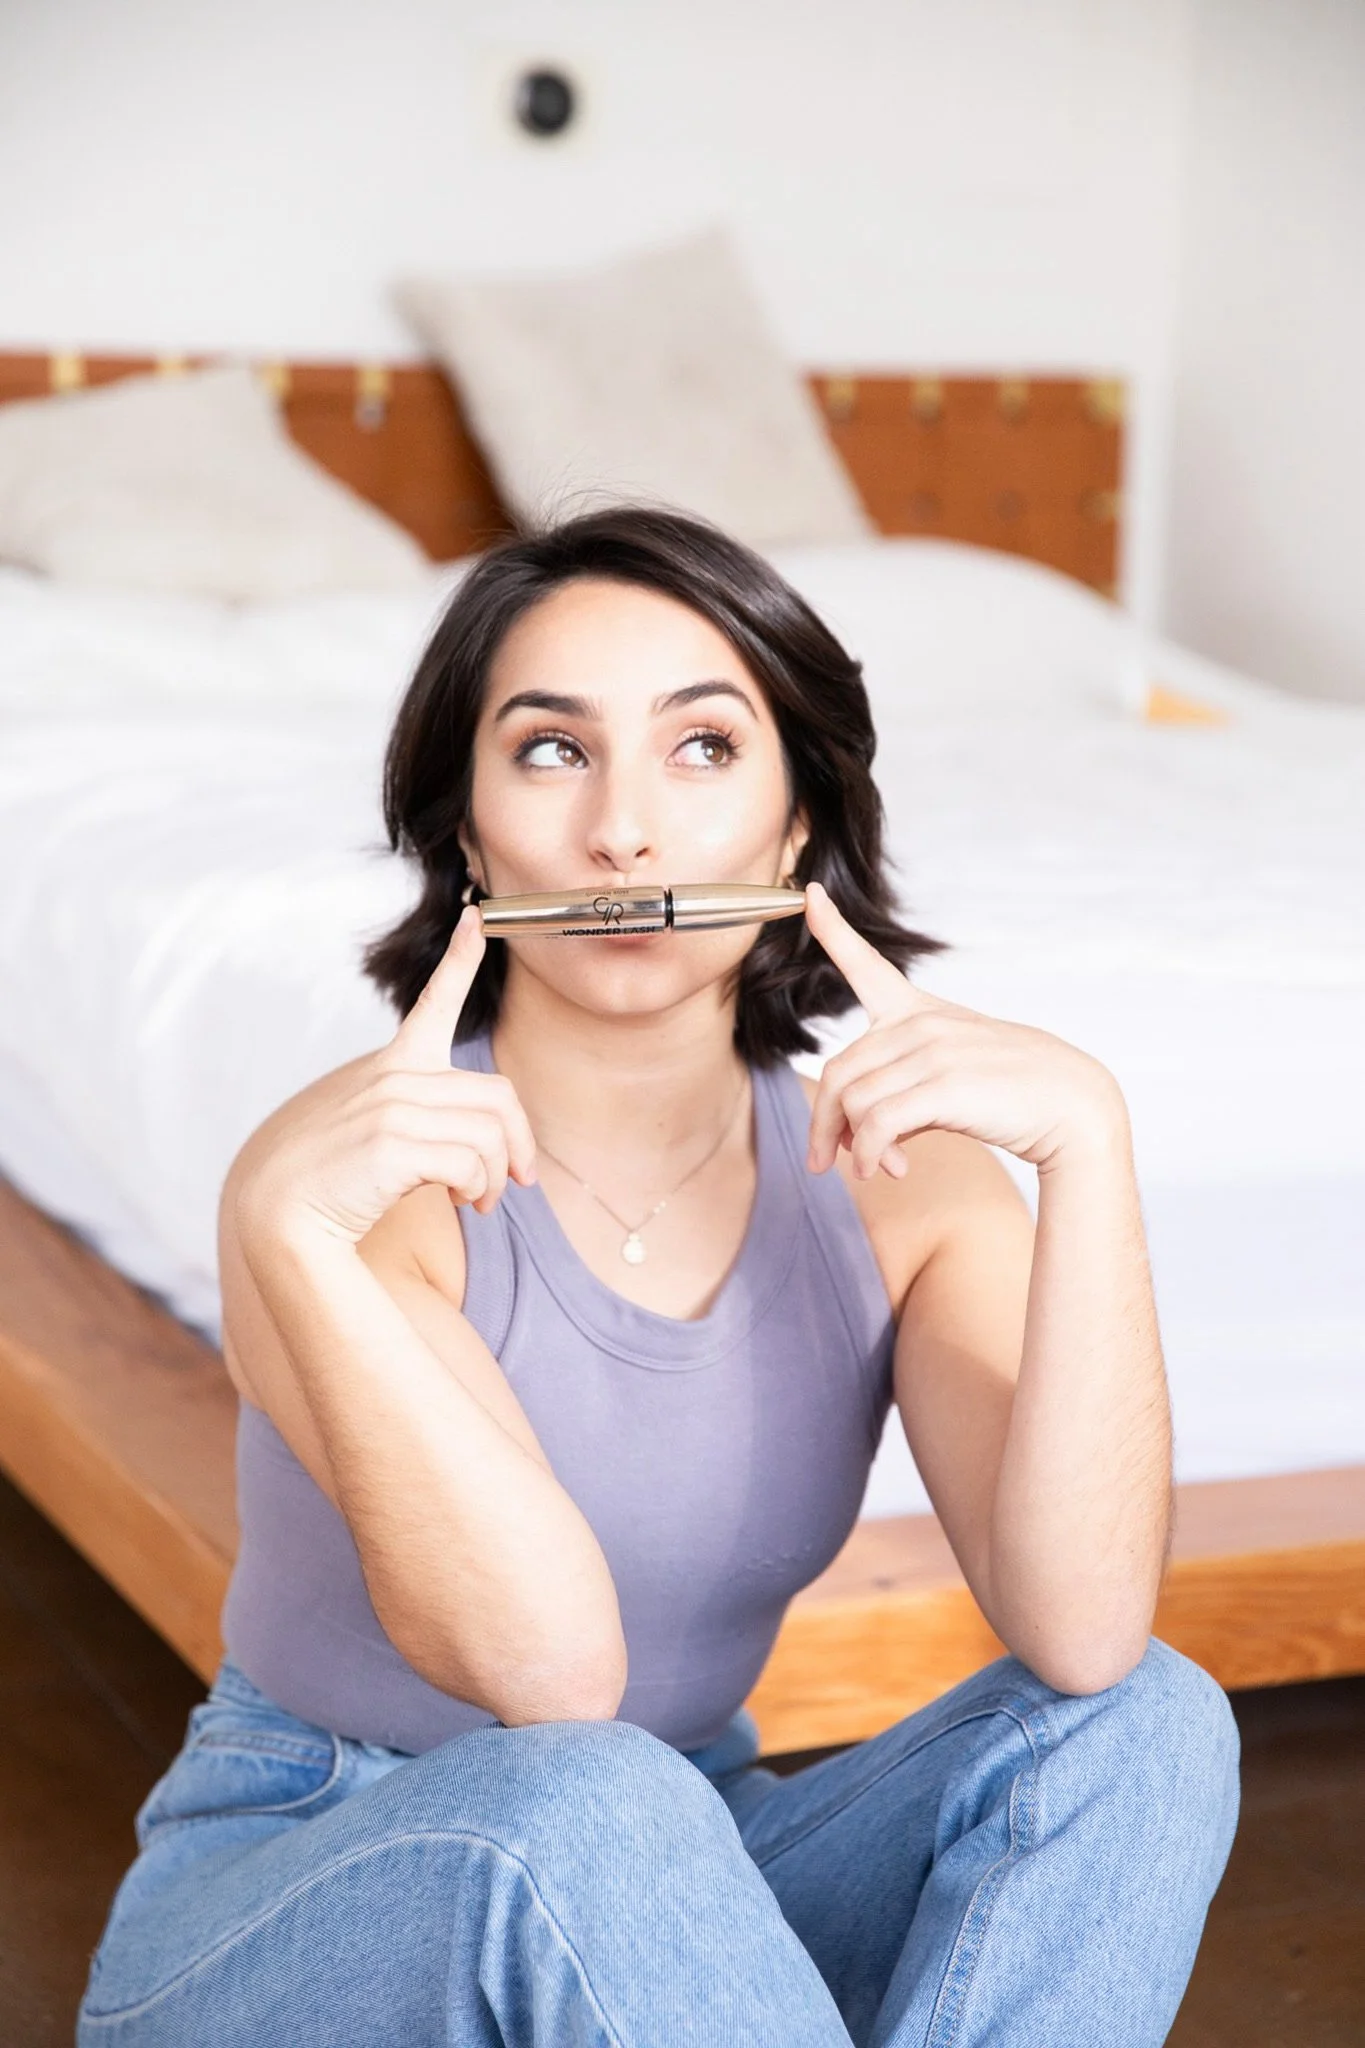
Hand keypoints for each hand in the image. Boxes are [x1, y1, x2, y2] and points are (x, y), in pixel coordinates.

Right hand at [238, 906, 538, 1247]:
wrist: (276, 1212)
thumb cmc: (328, 1177)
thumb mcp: (371, 1124)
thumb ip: (420, 1113)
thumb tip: (483, 1137)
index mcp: (394, 1066)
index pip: (433, 1002)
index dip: (460, 959)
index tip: (475, 919)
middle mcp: (396, 1077)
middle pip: (498, 1095)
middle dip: (518, 1144)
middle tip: (515, 1180)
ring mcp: (392, 1108)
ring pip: (490, 1133)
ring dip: (496, 1177)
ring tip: (478, 1200)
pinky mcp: (391, 1146)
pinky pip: (470, 1163)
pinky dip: (477, 1189)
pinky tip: (460, 1202)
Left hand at [802, 881, 1125, 1177]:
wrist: (1073, 1105)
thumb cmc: (1013, 1092)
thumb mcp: (953, 1073)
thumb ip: (902, 1088)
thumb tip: (859, 1138)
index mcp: (920, 1012)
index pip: (867, 964)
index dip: (833, 928)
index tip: (810, 895)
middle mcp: (921, 1024)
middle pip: (839, 1071)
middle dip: (823, 1122)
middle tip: (825, 1160)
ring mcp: (932, 1052)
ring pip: (852, 1100)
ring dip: (853, 1146)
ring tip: (874, 1168)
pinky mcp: (942, 1087)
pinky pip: (877, 1125)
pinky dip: (870, 1155)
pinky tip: (886, 1170)